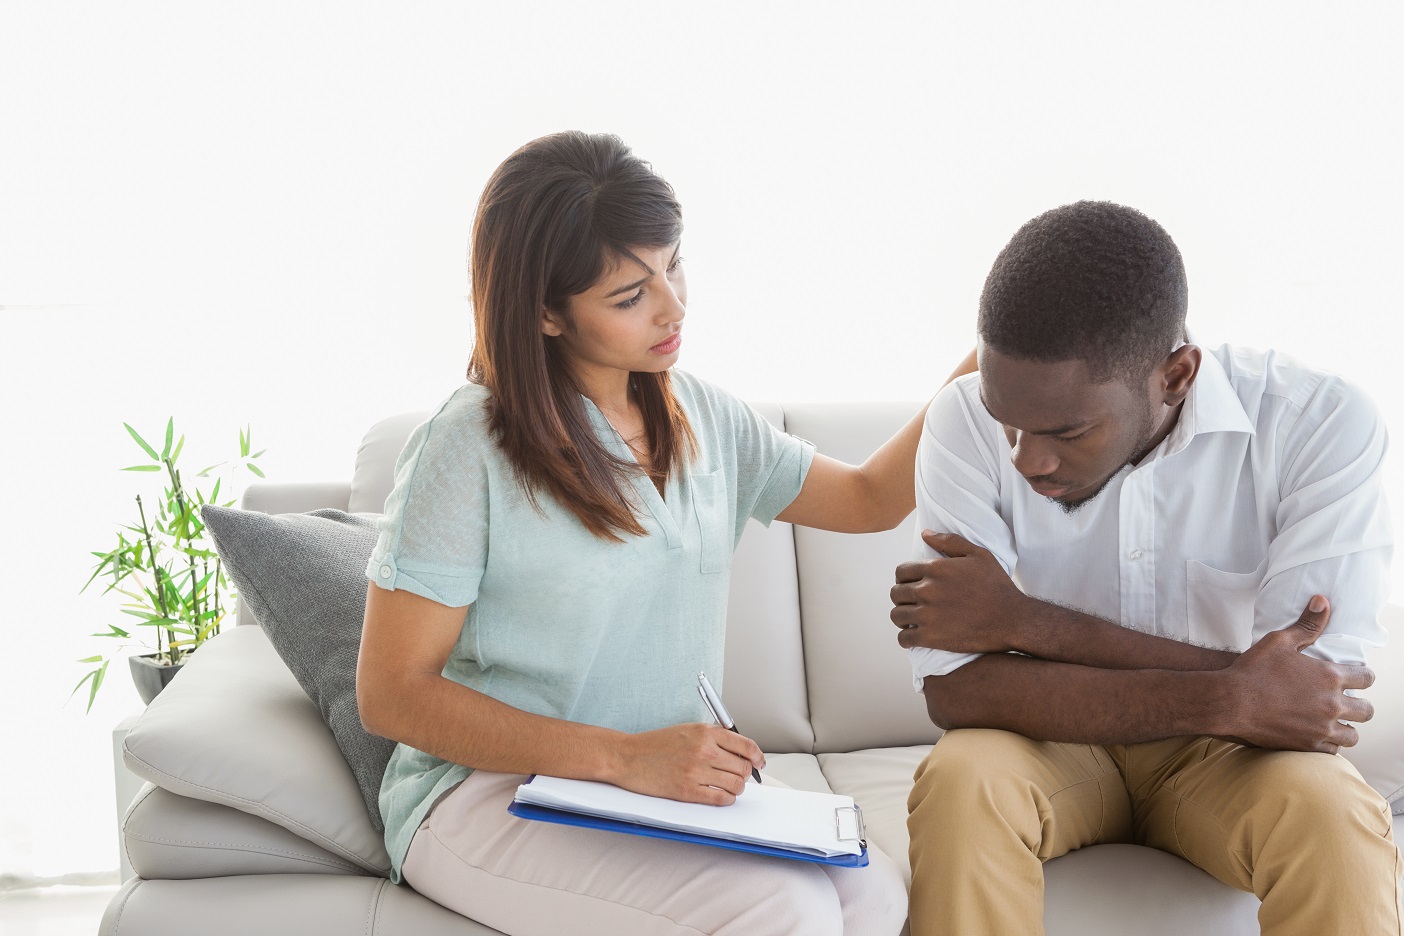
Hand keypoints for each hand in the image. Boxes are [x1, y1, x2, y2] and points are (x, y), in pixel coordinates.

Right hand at [611, 724, 764, 805]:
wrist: (628, 757)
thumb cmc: (655, 744)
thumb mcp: (688, 729)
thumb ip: (714, 737)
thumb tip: (739, 750)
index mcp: (706, 732)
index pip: (746, 746)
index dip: (758, 757)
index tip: (759, 763)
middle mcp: (704, 751)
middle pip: (743, 768)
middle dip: (745, 774)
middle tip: (739, 776)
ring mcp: (696, 772)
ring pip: (735, 785)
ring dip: (736, 788)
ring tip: (728, 786)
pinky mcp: (687, 791)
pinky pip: (720, 799)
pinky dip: (726, 799)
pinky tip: (720, 795)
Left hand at [890, 531, 1032, 652]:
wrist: (1012, 619)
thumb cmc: (997, 585)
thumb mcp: (979, 555)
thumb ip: (949, 541)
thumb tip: (925, 533)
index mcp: (934, 569)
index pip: (900, 572)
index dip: (904, 579)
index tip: (911, 585)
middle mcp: (926, 590)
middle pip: (895, 593)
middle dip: (902, 597)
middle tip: (912, 603)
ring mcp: (927, 615)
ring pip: (896, 615)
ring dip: (902, 617)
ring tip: (911, 620)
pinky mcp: (931, 638)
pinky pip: (903, 638)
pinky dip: (905, 638)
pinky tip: (913, 636)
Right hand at [1220, 595, 1374, 752]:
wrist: (1230, 702)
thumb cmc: (1253, 670)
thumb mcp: (1279, 641)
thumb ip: (1306, 624)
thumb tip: (1323, 601)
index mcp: (1330, 677)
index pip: (1367, 678)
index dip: (1363, 677)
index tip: (1355, 678)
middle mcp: (1332, 704)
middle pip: (1367, 710)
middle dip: (1360, 705)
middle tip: (1347, 702)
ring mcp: (1322, 728)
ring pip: (1353, 734)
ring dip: (1347, 727)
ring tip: (1335, 722)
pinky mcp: (1308, 745)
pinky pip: (1333, 750)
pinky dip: (1329, 743)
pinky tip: (1318, 734)